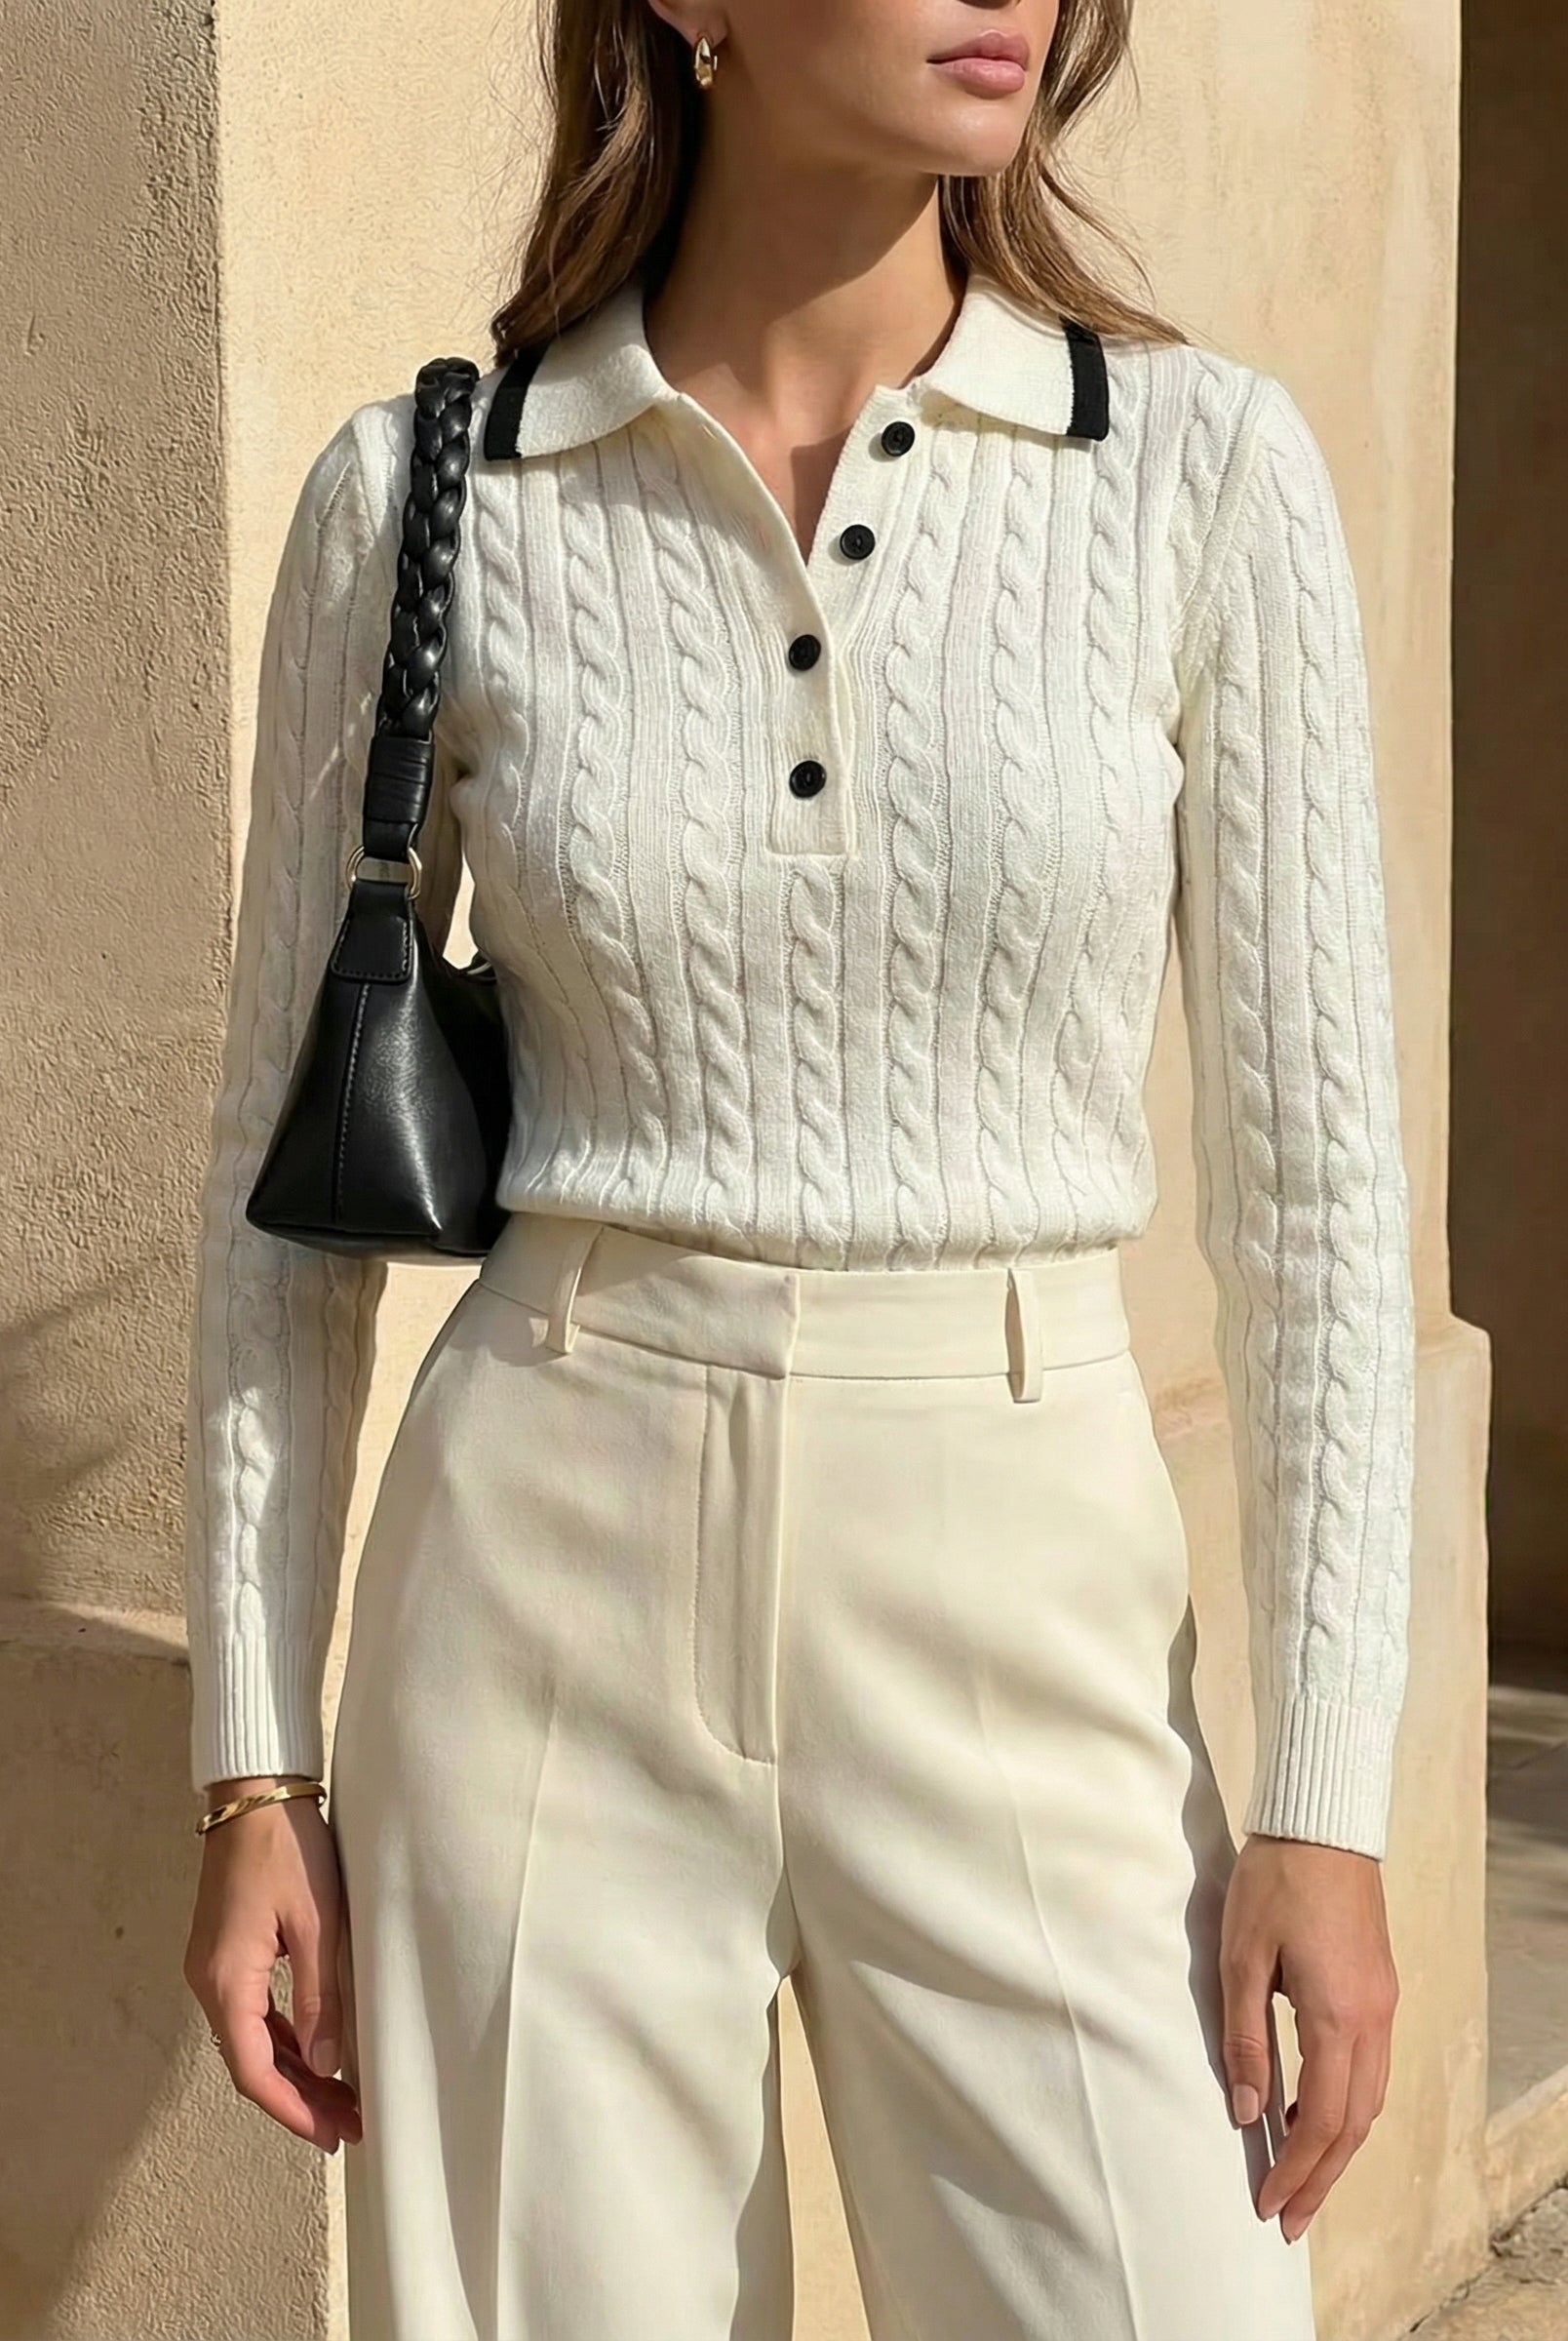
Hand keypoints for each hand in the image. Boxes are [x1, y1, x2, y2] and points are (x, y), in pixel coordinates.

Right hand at [183, 1779, 361, 2152]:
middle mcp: (209, 1982)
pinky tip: (317, 2052)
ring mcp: (213, 1968)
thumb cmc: (288, 1848)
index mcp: (227, 1980)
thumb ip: (322, 1997)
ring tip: (341, 2099)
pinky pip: (252, 2013)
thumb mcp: (317, 1923)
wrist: (254, 1792)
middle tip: (347, 2126)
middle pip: (251, 2062)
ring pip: (251, 2040)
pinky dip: (283, 2039)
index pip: (254, 2070)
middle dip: (299, 2099)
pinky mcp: (225, 1952)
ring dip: (293, 2072)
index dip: (292, 2110)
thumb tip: (328, 2065)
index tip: (330, 2134)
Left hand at [1219, 1832, 1397, 2243]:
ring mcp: (1382, 2005)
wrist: (1323, 1825)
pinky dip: (1345, 2105)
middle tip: (1288, 2219)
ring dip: (1336, 2145)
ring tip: (1298, 2178)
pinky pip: (1370, 2069)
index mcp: (1338, 2016)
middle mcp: (1373, 2020)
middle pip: (1355, 2124)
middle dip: (1321, 2177)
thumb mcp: (1242, 1957)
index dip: (1297, 2170)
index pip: (1323, 2120)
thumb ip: (1245, 2038)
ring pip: (1369, 2100)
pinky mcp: (1378, 1990)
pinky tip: (1309, 2110)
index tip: (1269, 2205)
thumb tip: (1248, 2113)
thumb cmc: (1275, 1881)